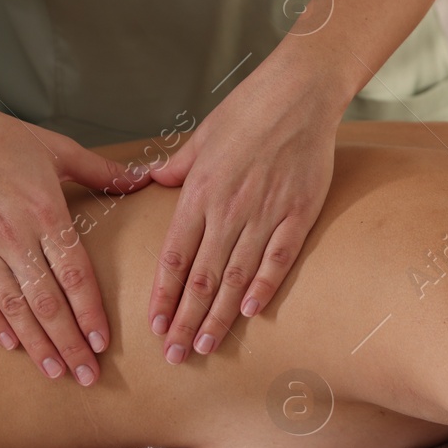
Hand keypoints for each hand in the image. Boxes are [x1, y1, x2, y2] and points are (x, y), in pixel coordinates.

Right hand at [0, 87, 151, 384]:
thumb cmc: (5, 139)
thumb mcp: (60, 149)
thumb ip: (103, 172)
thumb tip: (144, 178)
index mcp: (45, 211)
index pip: (74, 274)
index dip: (89, 312)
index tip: (103, 342)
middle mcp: (12, 234)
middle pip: (47, 301)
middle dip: (69, 343)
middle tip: (87, 375)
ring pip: (12, 306)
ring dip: (36, 343)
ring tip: (55, 371)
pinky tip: (12, 345)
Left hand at [146, 60, 337, 360]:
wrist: (299, 92)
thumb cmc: (248, 109)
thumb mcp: (202, 136)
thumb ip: (176, 166)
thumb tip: (149, 180)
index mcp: (199, 192)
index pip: (173, 257)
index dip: (162, 295)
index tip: (153, 326)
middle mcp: (228, 209)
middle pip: (201, 277)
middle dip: (184, 320)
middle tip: (174, 355)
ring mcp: (265, 214)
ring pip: (236, 277)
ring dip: (218, 315)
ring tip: (206, 345)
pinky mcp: (299, 213)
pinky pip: (278, 259)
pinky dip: (264, 288)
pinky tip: (250, 314)